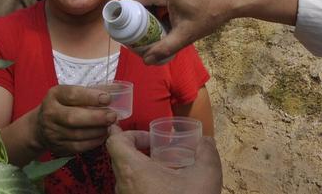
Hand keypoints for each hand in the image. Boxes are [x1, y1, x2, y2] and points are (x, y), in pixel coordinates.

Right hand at [35, 85, 116, 155]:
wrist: (39, 127)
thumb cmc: (61, 105)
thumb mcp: (67, 93)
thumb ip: (87, 93)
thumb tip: (114, 91)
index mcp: (54, 96)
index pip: (72, 95)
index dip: (91, 97)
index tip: (107, 98)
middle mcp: (50, 113)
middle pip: (73, 118)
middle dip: (96, 117)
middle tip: (113, 116)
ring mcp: (53, 132)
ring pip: (78, 134)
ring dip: (98, 131)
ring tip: (110, 126)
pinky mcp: (58, 147)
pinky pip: (78, 147)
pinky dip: (93, 142)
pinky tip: (102, 136)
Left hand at [106, 127, 222, 193]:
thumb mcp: (206, 176)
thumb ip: (207, 153)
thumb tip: (206, 140)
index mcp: (133, 172)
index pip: (114, 142)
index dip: (129, 133)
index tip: (150, 137)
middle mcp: (123, 186)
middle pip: (118, 157)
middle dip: (136, 147)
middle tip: (156, 146)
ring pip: (124, 175)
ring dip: (139, 166)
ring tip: (163, 167)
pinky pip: (130, 189)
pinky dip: (142, 181)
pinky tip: (164, 186)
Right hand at [127, 0, 232, 63]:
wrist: (229, 0)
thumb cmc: (209, 16)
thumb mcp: (186, 35)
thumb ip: (164, 48)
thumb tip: (146, 61)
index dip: (126, 13)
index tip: (127, 29)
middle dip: (138, 16)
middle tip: (141, 33)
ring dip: (149, 12)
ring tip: (154, 29)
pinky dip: (157, 6)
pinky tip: (165, 20)